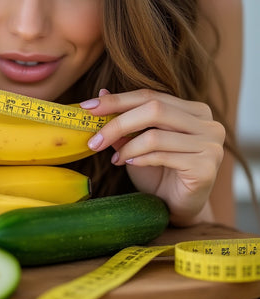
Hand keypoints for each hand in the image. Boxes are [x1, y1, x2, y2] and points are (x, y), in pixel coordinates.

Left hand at [80, 88, 225, 225]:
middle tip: (94, 140)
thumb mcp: (136, 143)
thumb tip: (101, 92)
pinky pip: (163, 156)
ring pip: (155, 135)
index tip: (88, 107)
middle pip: (154, 109)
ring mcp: (211, 145)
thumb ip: (124, 120)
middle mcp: (208, 123)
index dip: (117, 100)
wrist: (176, 206)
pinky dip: (139, 159)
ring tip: (115, 159)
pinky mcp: (206, 167)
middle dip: (117, 123)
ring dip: (127, 147)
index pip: (150, 96)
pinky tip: (129, 164)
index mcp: (193, 110)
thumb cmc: (158, 172)